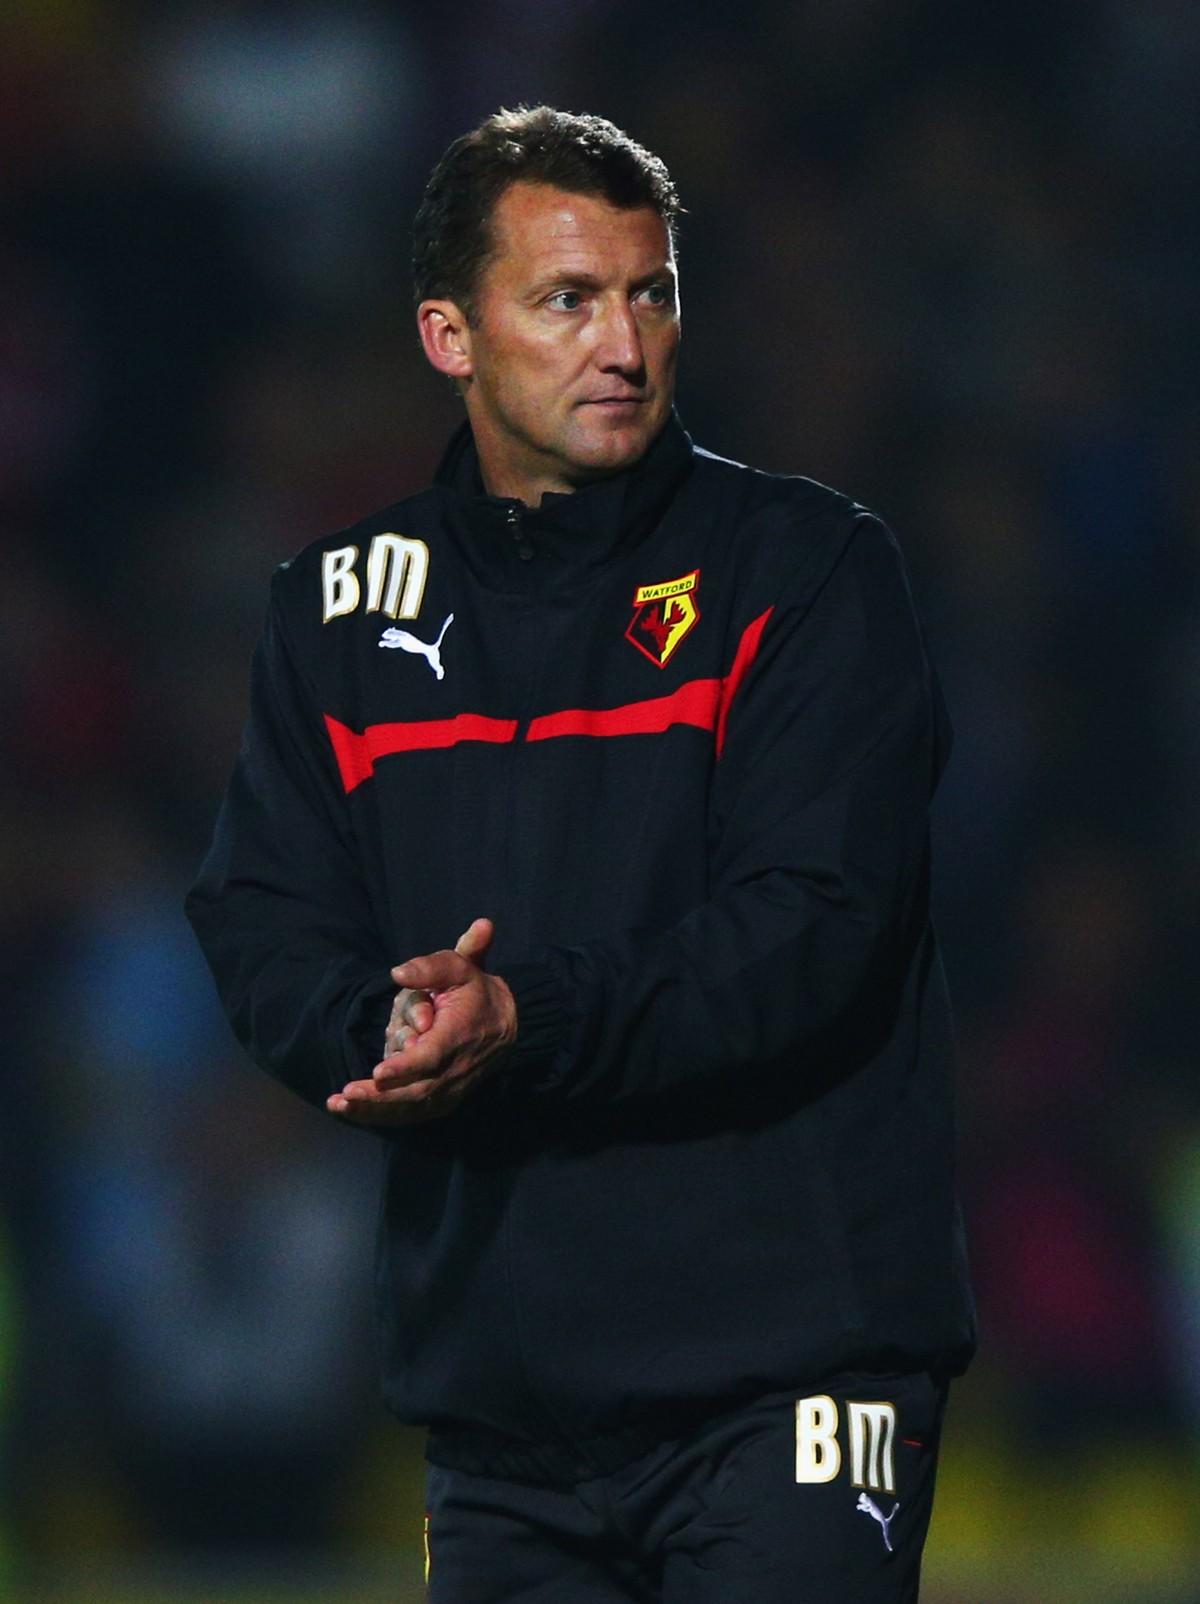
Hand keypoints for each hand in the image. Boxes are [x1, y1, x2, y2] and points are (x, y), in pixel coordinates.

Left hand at [327, 919, 515, 1126]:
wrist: (507, 1023)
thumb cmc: (475, 991)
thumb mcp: (459, 967)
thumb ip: (429, 967)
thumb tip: (397, 972)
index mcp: (458, 1035)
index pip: (431, 1058)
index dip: (405, 1068)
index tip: (377, 1074)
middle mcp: (455, 1068)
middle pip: (416, 1090)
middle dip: (379, 1096)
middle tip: (346, 1094)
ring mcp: (450, 1088)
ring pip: (411, 1107)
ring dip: (374, 1111)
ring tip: (340, 1105)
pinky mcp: (444, 1099)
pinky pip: (412, 1113)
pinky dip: (383, 1116)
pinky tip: (353, 1112)